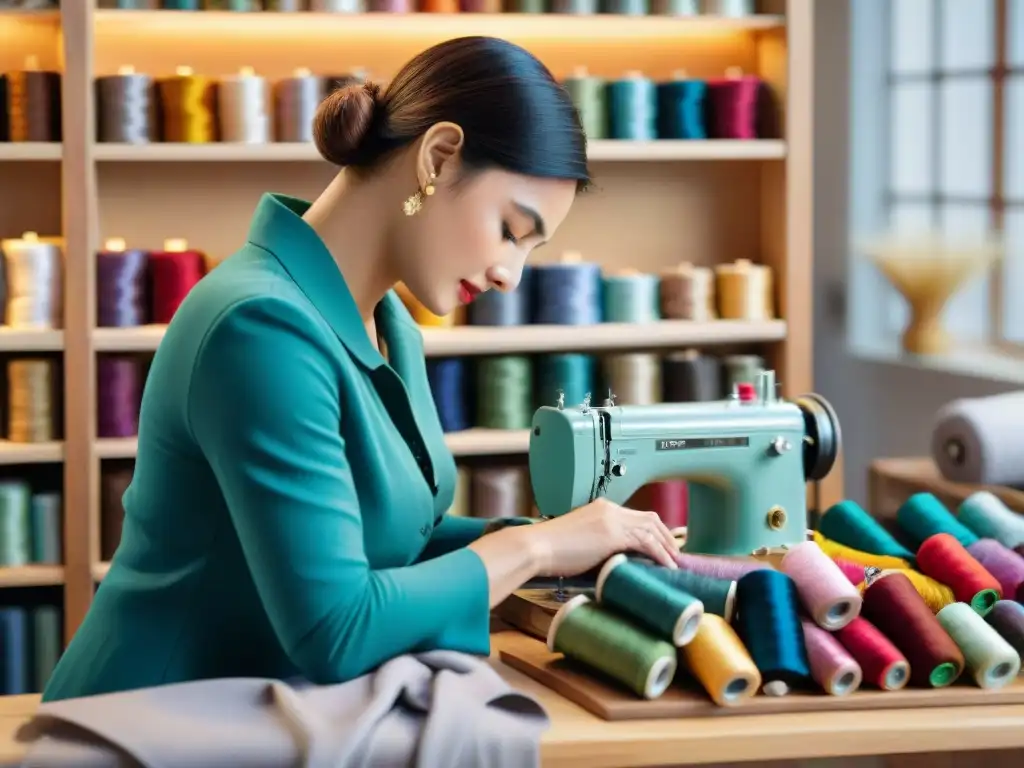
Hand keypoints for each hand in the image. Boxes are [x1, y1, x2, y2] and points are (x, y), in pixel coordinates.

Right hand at [525, 499, 678, 577]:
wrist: (536, 547)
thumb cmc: (550, 549)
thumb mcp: (581, 541)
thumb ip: (601, 544)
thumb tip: (618, 559)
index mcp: (601, 508)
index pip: (636, 515)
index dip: (653, 530)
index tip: (662, 544)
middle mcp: (609, 509)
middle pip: (650, 518)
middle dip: (666, 536)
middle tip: (675, 554)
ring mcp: (611, 520)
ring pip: (651, 529)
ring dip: (667, 547)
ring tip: (675, 563)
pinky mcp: (612, 534)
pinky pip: (645, 542)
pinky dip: (660, 554)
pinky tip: (666, 566)